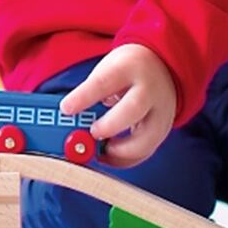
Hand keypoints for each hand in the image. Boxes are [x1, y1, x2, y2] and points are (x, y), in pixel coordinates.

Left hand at [60, 44, 176, 167]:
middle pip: (133, 108)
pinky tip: (108, 156)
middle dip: (109, 126)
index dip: (84, 97)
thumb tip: (66, 119)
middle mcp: (148, 89)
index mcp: (128, 68)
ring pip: (146, 137)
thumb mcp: (106, 71)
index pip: (104, 81)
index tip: (66, 109)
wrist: (161, 68)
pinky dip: (125, 159)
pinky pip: (146, 151)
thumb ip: (89, 93)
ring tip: (101, 152)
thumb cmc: (126, 72)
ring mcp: (160, 111)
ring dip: (120, 151)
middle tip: (91, 133)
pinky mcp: (162, 130)